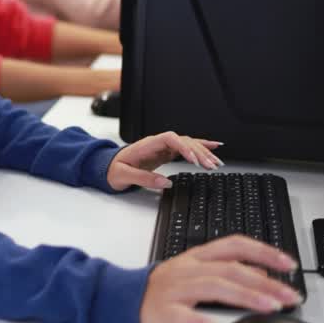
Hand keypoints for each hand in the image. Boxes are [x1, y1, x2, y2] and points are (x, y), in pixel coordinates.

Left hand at [107, 131, 222, 190]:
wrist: (106, 168)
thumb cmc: (113, 170)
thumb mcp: (124, 176)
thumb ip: (143, 179)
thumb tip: (165, 183)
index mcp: (147, 145)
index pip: (170, 139)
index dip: (184, 146)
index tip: (194, 159)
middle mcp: (156, 143)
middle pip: (182, 141)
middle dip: (199, 152)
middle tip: (211, 165)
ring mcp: (162, 147)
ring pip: (187, 144)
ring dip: (203, 152)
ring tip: (216, 162)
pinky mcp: (165, 153)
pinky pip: (186, 148)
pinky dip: (200, 147)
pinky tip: (214, 147)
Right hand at [140, 235, 301, 322]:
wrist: (124, 298)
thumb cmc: (163, 286)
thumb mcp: (196, 271)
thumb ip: (226, 268)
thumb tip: (261, 270)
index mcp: (197, 257)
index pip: (234, 245)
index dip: (263, 251)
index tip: (288, 264)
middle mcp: (188, 268)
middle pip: (230, 268)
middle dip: (264, 280)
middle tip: (289, 294)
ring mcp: (174, 287)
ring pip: (212, 286)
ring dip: (244, 296)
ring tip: (268, 306)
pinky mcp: (162, 308)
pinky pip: (179, 312)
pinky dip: (195, 318)